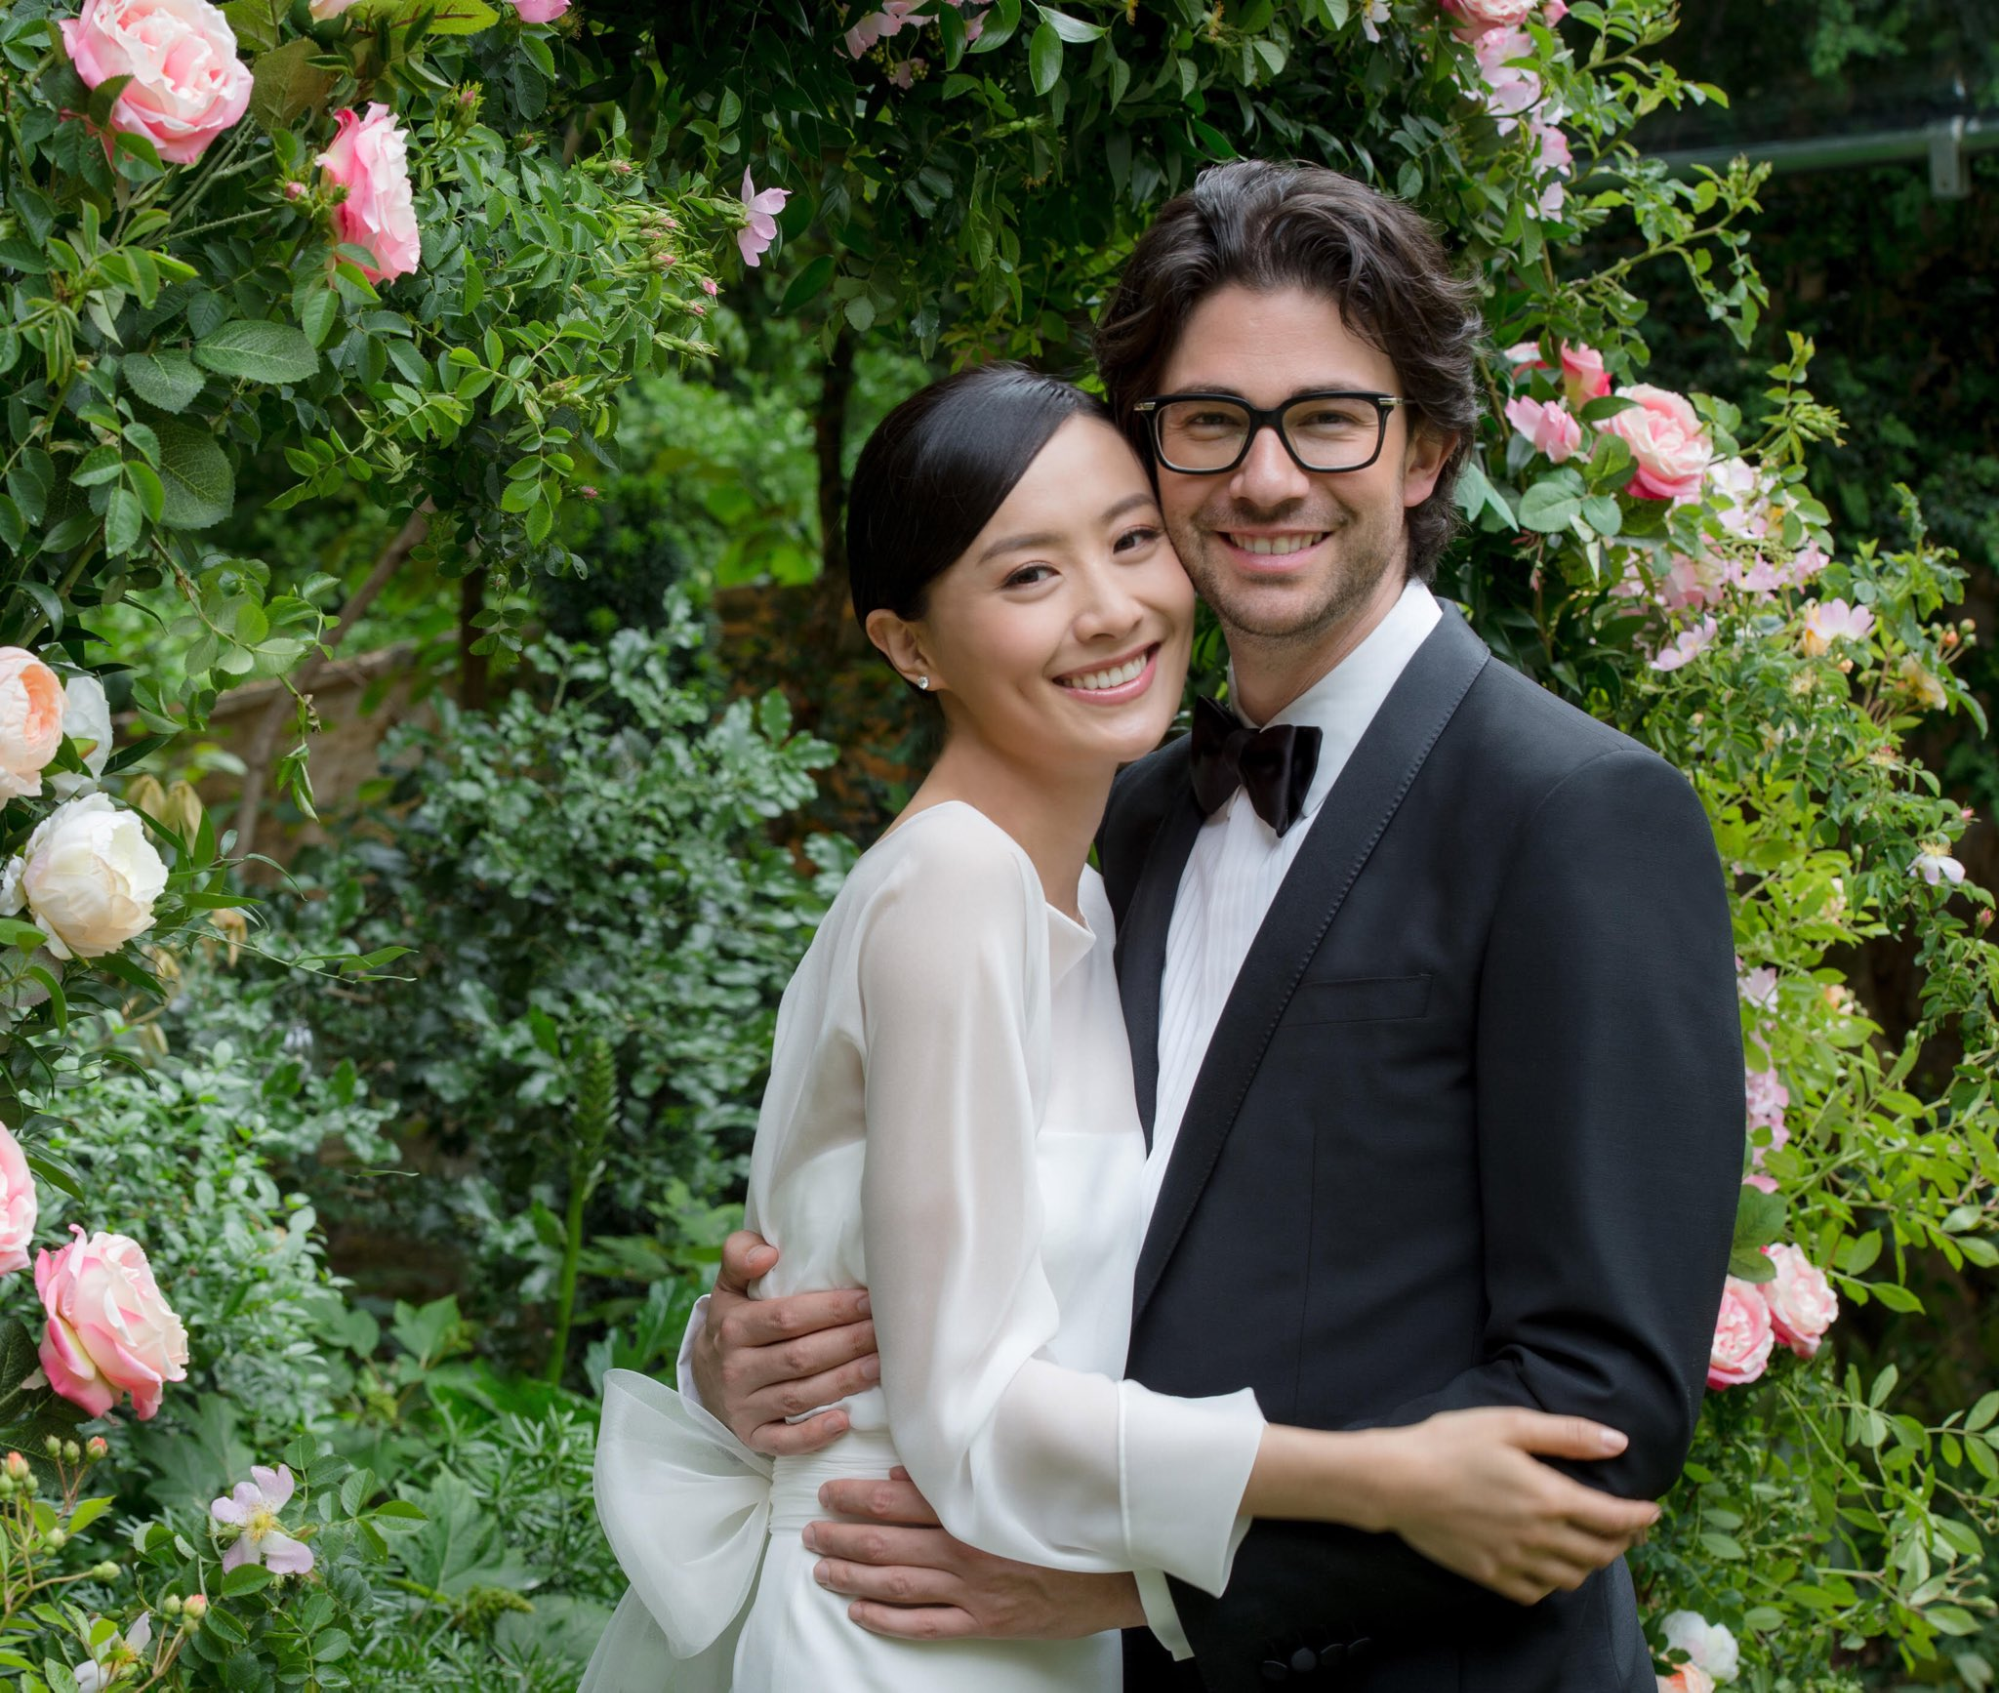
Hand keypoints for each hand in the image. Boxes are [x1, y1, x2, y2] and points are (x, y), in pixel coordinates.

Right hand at [690, 1230, 879, 1456]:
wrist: (704, 1378)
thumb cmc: (732, 1323)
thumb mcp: (728, 1285)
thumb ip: (740, 1254)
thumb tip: (769, 1253)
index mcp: (733, 1327)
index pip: (786, 1317)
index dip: (830, 1309)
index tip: (867, 1299)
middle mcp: (736, 1368)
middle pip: (800, 1357)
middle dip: (847, 1343)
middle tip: (886, 1332)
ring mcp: (743, 1407)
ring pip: (799, 1397)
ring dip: (843, 1382)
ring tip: (881, 1366)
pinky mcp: (751, 1437)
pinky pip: (783, 1442)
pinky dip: (813, 1435)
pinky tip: (844, 1422)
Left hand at [807, 1469, 1144, 1641]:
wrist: (1121, 1565)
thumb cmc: (1069, 1510)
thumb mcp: (1023, 1475)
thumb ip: (967, 1467)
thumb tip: (907, 1467)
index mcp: (974, 1505)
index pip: (899, 1498)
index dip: (858, 1495)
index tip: (830, 1491)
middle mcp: (965, 1547)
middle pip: (887, 1541)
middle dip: (842, 1536)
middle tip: (811, 1531)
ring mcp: (973, 1589)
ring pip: (895, 1583)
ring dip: (852, 1576)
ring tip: (821, 1570)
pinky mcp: (985, 1622)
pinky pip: (924, 1625)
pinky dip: (886, 1620)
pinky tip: (859, 1612)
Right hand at [1370, 1409, 1659, 1605]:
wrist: (1396, 1481)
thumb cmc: (1450, 1443)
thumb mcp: (1509, 1424)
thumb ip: (1568, 1435)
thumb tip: (1618, 1442)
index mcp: (1549, 1498)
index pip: (1614, 1518)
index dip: (1640, 1517)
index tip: (1652, 1511)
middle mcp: (1539, 1537)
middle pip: (1601, 1552)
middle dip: (1624, 1540)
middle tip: (1628, 1527)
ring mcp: (1514, 1561)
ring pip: (1573, 1577)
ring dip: (1593, 1563)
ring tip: (1594, 1545)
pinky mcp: (1490, 1576)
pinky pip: (1537, 1593)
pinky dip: (1555, 1583)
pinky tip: (1551, 1567)